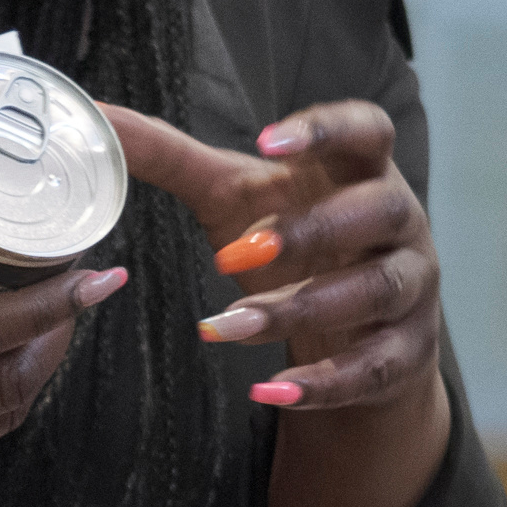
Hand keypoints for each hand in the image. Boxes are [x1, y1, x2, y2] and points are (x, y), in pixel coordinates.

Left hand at [122, 98, 443, 418]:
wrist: (359, 330)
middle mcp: (401, 221)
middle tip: (236, 251)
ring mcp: (411, 287)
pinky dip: (323, 384)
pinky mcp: (406, 353)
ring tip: (222, 328)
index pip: (367, 130)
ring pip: (374, 291)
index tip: (265, 142)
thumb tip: (94, 114)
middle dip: (312, 231)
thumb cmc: (295, 240)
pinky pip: (374, 368)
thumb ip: (170, 156)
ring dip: (298, 310)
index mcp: (362, 169)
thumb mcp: (234, 195)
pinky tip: (267, 391)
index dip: (325, 131)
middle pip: (380, 210)